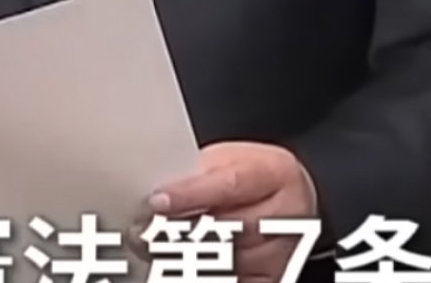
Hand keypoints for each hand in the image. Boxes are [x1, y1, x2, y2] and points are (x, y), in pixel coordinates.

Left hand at [140, 142, 318, 282]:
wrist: (289, 200)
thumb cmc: (252, 175)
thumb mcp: (228, 159)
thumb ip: (198, 174)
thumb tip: (157, 195)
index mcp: (276, 173)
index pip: (230, 184)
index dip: (191, 194)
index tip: (157, 200)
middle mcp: (287, 216)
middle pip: (226, 228)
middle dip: (179, 230)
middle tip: (141, 230)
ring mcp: (282, 253)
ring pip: (225, 261)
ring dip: (184, 257)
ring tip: (153, 247)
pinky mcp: (272, 280)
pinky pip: (232, 280)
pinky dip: (200, 271)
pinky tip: (178, 264)